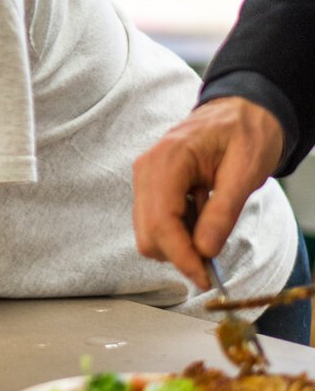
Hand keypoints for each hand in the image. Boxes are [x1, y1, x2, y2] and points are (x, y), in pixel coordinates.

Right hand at [132, 96, 284, 289]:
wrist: (239, 111)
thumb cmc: (245, 133)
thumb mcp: (246, 171)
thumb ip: (224, 211)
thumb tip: (205, 251)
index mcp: (167, 161)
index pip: (161, 222)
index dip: (181, 256)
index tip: (205, 279)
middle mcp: (147, 170)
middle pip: (147, 234)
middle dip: (179, 254)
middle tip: (214, 261)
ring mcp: (145, 178)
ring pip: (148, 232)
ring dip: (180, 243)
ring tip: (212, 225)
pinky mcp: (150, 186)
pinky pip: (156, 222)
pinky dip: (179, 232)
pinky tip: (201, 216)